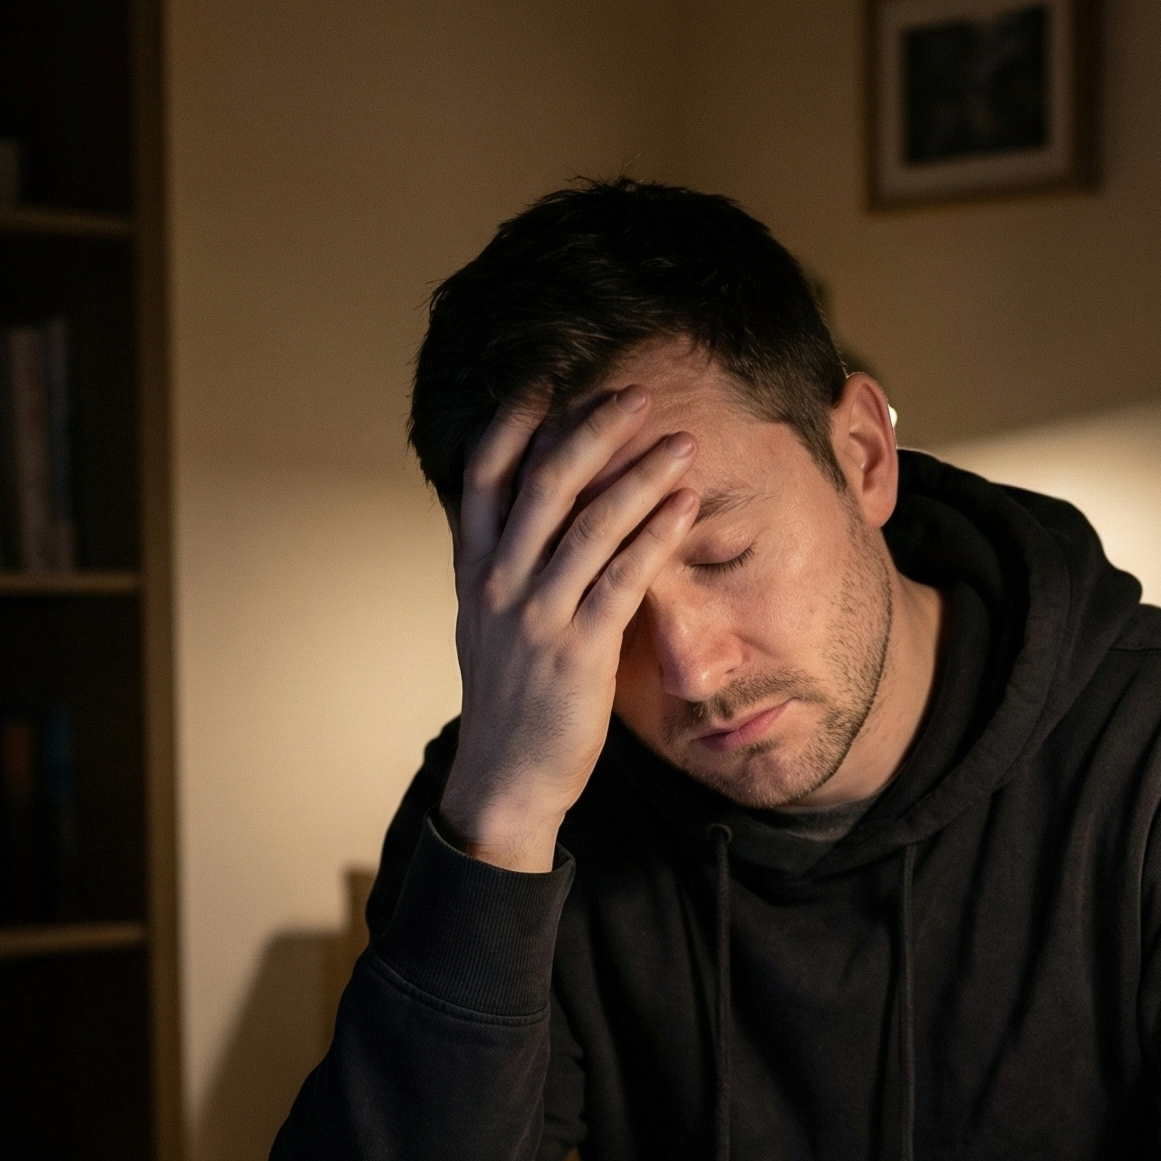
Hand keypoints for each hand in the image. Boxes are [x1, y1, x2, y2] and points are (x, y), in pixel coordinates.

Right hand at [439, 387, 700, 871]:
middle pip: (544, 482)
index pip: (483, 474)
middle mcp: (498, 583)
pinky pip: (622, 579)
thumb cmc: (509, 700)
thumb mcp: (486, 624)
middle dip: (594, 430)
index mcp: (473, 569)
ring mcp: (536, 616)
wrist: (505, 779)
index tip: (552, 382)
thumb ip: (501, 566)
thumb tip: (525, 515)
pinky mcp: (578, 652)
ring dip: (641, 475)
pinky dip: (657, 536)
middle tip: (638, 395)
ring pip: (590, 524)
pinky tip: (687, 507)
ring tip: (682, 443)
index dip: (516, 422)